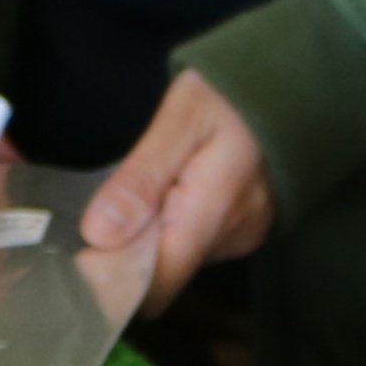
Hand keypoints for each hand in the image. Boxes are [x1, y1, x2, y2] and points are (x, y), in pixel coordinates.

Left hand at [79, 72, 275, 285]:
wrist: (290, 83)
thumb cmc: (230, 94)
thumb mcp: (178, 119)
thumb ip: (140, 179)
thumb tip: (99, 235)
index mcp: (214, 211)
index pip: (155, 282)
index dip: (111, 279)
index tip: (75, 258)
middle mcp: (232, 237)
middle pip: (162, 274)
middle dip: (123, 253)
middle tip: (94, 215)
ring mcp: (241, 237)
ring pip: (175, 259)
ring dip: (145, 237)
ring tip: (133, 196)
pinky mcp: (242, 231)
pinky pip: (192, 243)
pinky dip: (168, 227)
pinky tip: (161, 196)